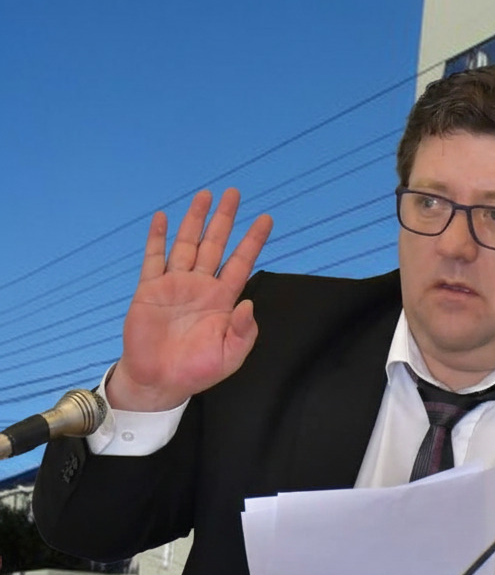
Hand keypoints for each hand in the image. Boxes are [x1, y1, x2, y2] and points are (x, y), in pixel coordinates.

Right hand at [108, 188, 272, 410]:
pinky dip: (157, 238)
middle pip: (215, 244)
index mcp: (222, 299)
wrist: (160, 381)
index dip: (253, 240)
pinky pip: (154, 259)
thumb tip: (250, 304)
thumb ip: (243, 332)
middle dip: (224, 219)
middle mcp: (201, 286)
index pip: (241, 262)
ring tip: (205, 195)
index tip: (266, 218)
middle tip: (234, 193)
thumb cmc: (197, 370)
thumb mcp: (230, 356)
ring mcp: (175, 285)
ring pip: (186, 244)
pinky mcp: (149, 290)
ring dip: (194, 220)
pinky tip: (163, 218)